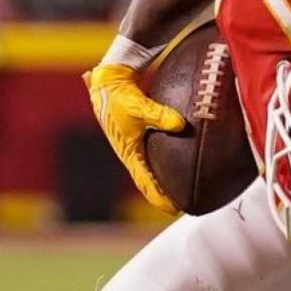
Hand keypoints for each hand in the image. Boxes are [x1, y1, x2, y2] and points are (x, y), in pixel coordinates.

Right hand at [84, 62, 186, 212]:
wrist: (109, 81)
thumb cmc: (121, 94)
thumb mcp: (139, 105)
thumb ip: (159, 115)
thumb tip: (179, 124)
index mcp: (128, 152)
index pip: (145, 182)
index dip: (159, 197)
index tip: (174, 209)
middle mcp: (129, 153)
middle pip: (147, 182)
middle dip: (162, 196)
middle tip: (181, 208)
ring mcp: (133, 147)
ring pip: (149, 172)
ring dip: (162, 184)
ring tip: (180, 194)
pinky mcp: (137, 139)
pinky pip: (151, 159)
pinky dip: (162, 168)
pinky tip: (178, 168)